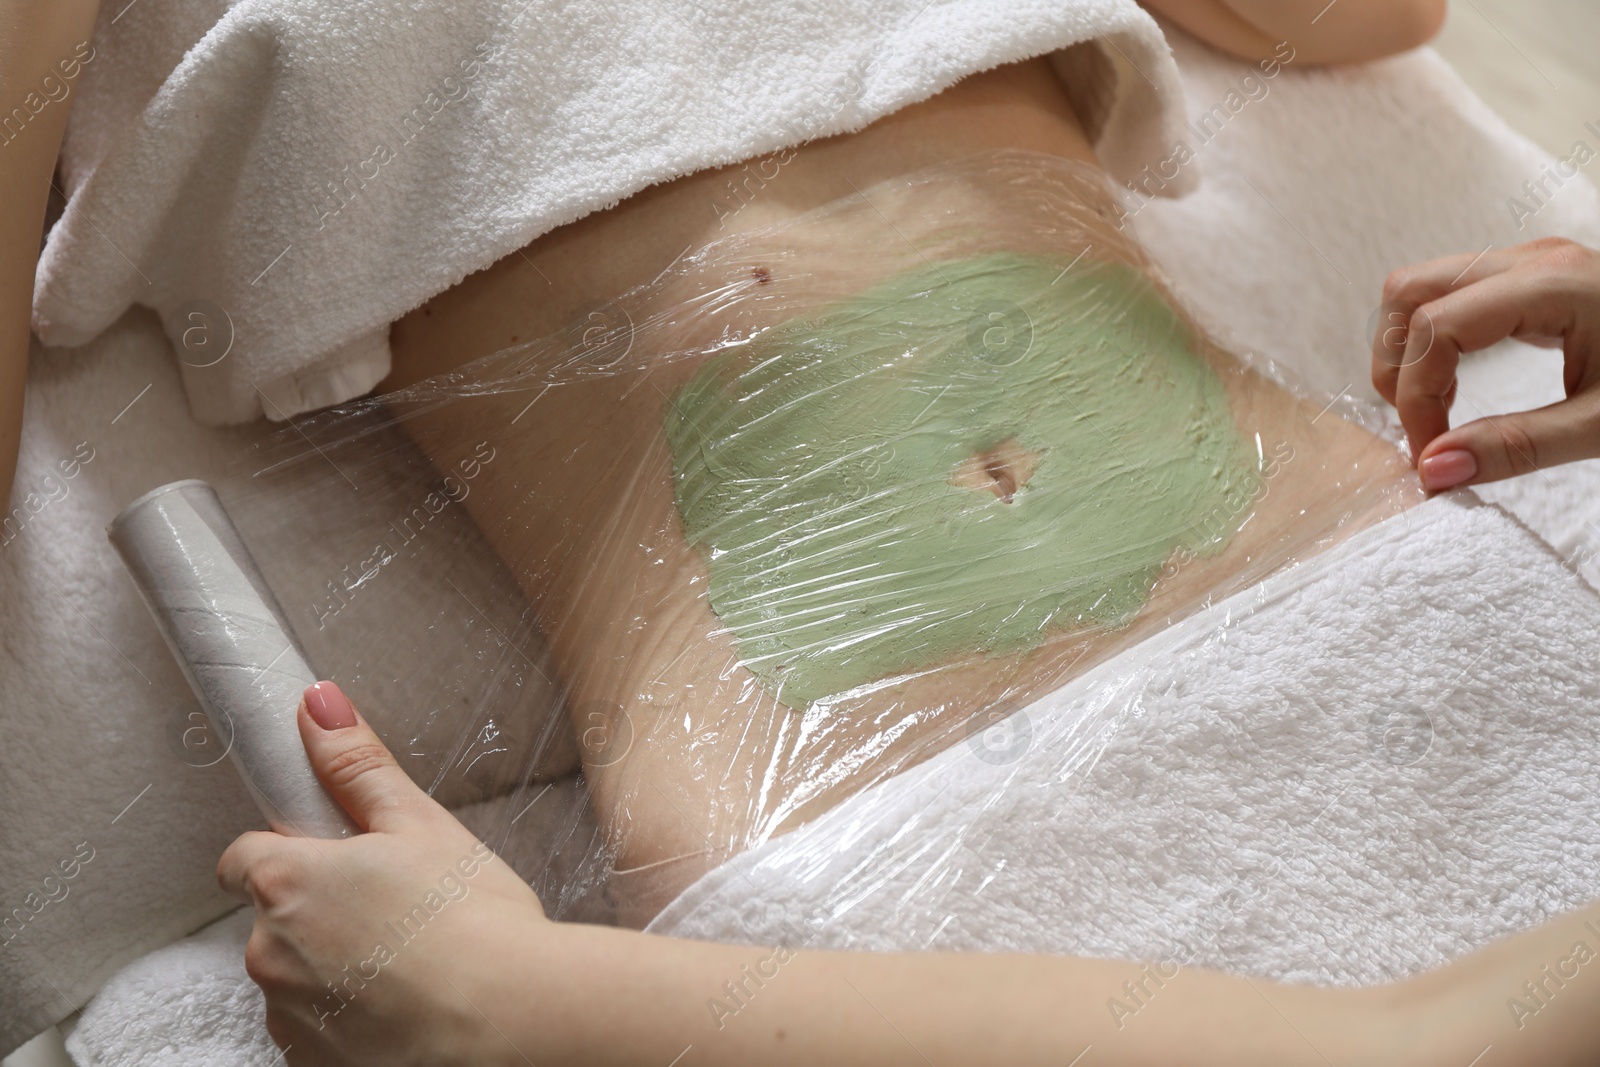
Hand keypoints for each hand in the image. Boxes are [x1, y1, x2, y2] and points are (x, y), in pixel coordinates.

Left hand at [217, 682, 547, 1065]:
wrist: (511, 1022)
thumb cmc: (472, 921)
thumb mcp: (421, 824)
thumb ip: (356, 766)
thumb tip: (317, 705)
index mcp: (286, 881)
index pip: (244, 857)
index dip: (292, 851)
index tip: (339, 856)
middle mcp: (268, 953)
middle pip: (276, 919)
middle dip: (324, 911)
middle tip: (398, 906)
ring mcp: (288, 1017)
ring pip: (298, 978)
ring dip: (337, 968)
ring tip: (414, 961)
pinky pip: (318, 1030)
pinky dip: (352, 1019)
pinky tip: (409, 1007)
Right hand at [1372, 237, 1599, 490]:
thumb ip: (1516, 448)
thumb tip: (1432, 472)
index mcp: (1550, 286)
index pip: (1435, 329)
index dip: (1415, 396)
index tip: (1430, 454)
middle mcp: (1532, 260)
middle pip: (1410, 291)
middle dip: (1398, 363)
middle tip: (1422, 426)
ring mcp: (1532, 264)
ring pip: (1423, 288)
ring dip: (1410, 350)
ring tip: (1439, 409)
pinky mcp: (1534, 279)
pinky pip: (1453, 295)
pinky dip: (1435, 342)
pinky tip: (1461, 387)